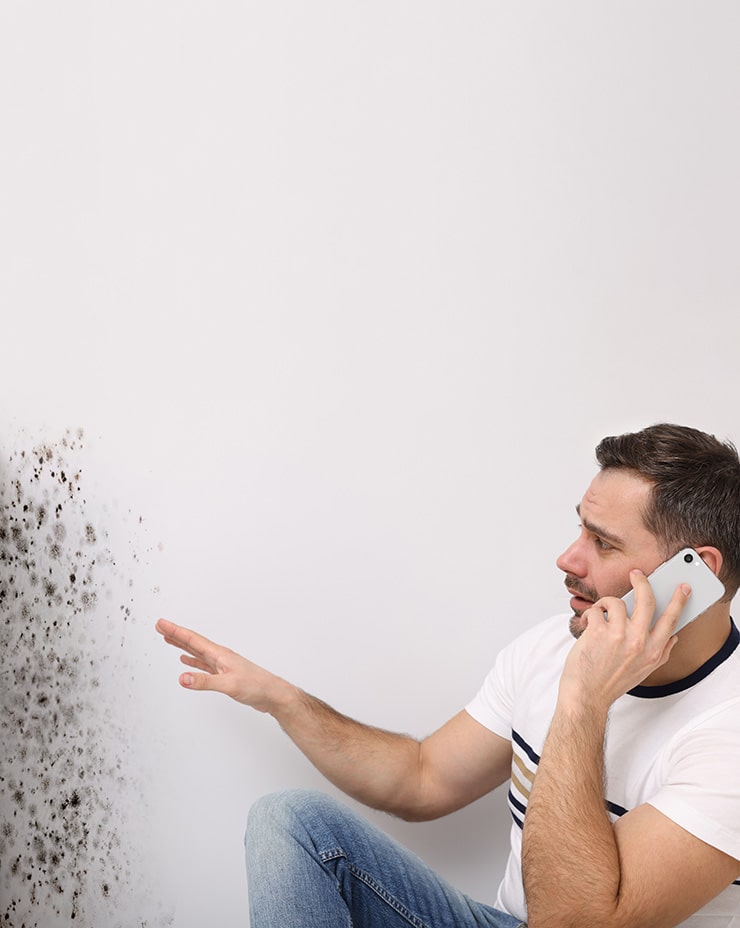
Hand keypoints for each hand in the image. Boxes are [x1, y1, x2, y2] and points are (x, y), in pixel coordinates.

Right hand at [155, 618, 285, 712]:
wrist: (272, 694)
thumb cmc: (256, 686)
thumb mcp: (228, 685)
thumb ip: (204, 682)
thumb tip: (182, 678)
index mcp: (219, 654)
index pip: (193, 640)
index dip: (175, 631)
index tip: (161, 623)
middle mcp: (219, 656)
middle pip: (192, 642)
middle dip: (175, 634)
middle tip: (160, 626)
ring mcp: (221, 665)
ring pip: (196, 652)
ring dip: (182, 646)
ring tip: (169, 639)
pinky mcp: (224, 674)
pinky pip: (203, 665)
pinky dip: (192, 662)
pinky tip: (186, 662)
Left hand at [559, 570, 690, 711]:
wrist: (586, 695)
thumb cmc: (612, 682)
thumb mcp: (644, 671)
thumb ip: (661, 653)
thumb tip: (674, 637)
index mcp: (653, 651)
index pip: (671, 620)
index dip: (679, 601)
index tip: (683, 587)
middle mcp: (639, 641)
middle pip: (647, 600)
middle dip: (642, 582)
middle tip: (636, 575)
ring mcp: (618, 635)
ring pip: (616, 602)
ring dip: (606, 604)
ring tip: (601, 613)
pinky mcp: (598, 631)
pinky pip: (596, 610)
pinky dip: (590, 614)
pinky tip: (587, 624)